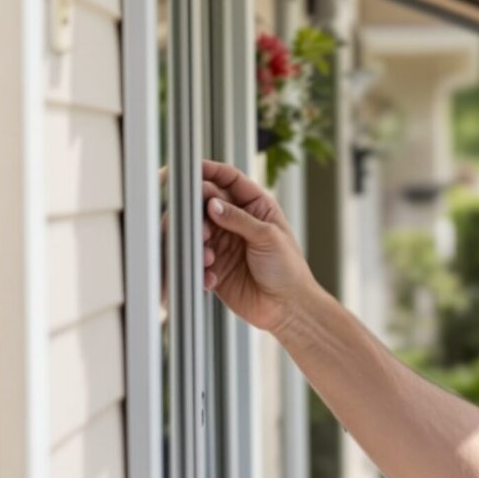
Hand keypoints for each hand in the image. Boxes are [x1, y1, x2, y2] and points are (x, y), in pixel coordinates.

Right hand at [195, 159, 319, 334]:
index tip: (190, 169)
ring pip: (195, 230)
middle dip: (197, 212)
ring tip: (210, 257)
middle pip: (204, 202)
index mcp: (255, 206)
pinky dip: (198, 266)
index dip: (209, 170)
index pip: (228, 179)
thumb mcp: (268, 237)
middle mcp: (236, 221)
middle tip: (201, 228)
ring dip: (197, 242)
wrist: (287, 308)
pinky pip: (194, 259)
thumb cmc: (288, 269)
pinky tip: (211, 277)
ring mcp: (223, 242)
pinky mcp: (213, 266)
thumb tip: (212, 203)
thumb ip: (239, 219)